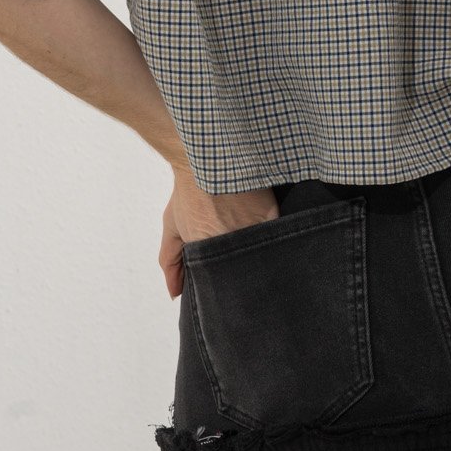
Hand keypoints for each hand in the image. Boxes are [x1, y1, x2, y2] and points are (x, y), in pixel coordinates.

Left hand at [158, 170, 280, 299]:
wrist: (210, 156)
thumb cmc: (188, 192)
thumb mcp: (172, 227)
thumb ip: (172, 263)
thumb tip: (175, 294)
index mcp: (210, 248)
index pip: (224, 280)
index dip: (229, 288)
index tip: (233, 292)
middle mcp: (234, 241)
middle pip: (246, 270)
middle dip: (246, 277)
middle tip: (246, 277)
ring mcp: (255, 228)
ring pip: (264, 255)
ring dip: (262, 259)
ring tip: (261, 261)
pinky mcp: (272, 213)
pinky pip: (278, 235)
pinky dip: (275, 239)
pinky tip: (273, 240)